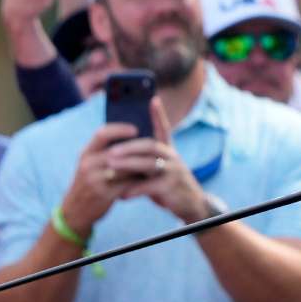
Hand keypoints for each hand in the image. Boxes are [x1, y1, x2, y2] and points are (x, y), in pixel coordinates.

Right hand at [59, 123, 141, 235]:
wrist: (75, 210)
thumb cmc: (88, 183)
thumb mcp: (89, 164)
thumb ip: (104, 152)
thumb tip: (132, 138)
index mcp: (86, 153)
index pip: (102, 134)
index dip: (119, 129)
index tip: (135, 129)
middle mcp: (88, 164)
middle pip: (116, 151)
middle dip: (135, 149)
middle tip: (152, 146)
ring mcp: (94, 180)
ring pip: (123, 168)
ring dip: (139, 165)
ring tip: (152, 160)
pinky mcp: (103, 194)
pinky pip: (125, 184)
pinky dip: (137, 180)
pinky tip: (146, 178)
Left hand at [110, 97, 208, 222]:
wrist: (190, 202)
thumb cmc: (167, 181)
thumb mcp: (158, 166)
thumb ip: (144, 158)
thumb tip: (117, 149)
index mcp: (167, 149)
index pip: (163, 127)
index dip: (158, 114)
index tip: (153, 98)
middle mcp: (171, 156)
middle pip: (150, 145)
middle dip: (129, 147)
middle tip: (110, 151)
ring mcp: (173, 171)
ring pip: (149, 164)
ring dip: (128, 164)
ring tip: (111, 166)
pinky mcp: (171, 187)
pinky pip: (150, 186)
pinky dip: (135, 190)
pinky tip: (122, 193)